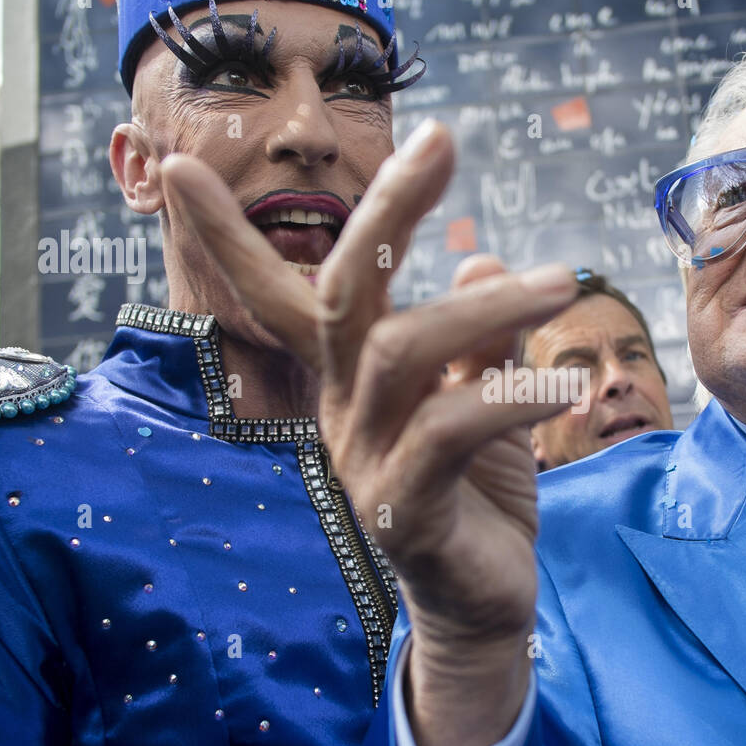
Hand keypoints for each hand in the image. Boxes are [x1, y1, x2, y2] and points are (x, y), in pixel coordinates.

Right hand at [160, 121, 579, 745]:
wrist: (483, 605)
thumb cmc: (478, 492)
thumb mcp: (483, 397)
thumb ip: (478, 336)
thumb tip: (487, 260)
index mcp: (348, 380)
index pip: (279, 296)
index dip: (227, 237)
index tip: (177, 167)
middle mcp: (341, 412)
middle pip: (342, 294)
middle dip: (384, 210)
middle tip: (439, 140)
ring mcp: (365, 463)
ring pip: (403, 352)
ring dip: (486, 308)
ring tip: (561, 284)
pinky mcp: (404, 512)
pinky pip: (450, 431)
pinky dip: (512, 396)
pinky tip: (567, 384)